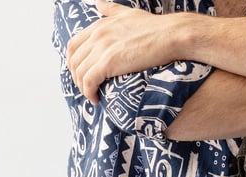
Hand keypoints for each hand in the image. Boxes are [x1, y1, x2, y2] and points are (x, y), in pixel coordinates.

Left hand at [67, 0, 181, 103]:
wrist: (171, 35)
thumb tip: (98, 3)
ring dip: (82, 87)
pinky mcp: (108, 62)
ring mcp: (102, 48)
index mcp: (100, 25)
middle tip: (86, 87)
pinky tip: (95, 99)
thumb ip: (111, 10)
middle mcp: (97, 35)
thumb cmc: (156, 27)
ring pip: (79, 72)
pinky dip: (88, 92)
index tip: (81, 73)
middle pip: (73, 60)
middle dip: (76, 76)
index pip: (74, 45)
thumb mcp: (129, 13)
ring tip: (91, 96)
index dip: (74, 62)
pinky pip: (89, 81)